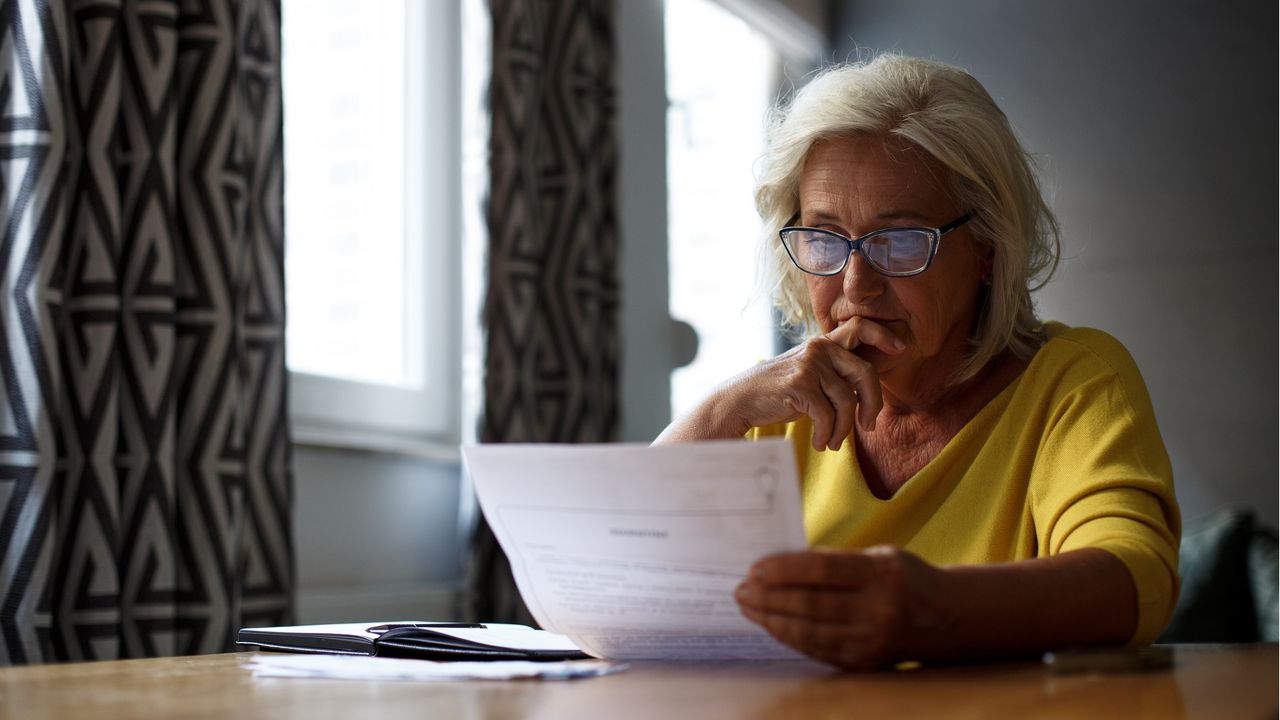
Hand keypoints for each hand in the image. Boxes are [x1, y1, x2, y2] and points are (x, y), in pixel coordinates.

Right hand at [660, 317, 902, 450]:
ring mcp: (810, 365)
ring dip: (843, 430)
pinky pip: (828, 415)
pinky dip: (827, 435)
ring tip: (832, 443)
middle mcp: (819, 349)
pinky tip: (819, 443)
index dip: (883, 334)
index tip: (901, 347)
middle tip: (869, 426)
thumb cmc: (777, 393)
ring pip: (847, 402)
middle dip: (873, 404)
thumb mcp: (808, 377)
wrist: (740, 400)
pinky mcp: (800, 385)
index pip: (859, 326)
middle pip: (866, 373)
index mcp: (823, 344)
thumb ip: (835, 377)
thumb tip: (867, 398)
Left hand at [734, 546, 950, 669]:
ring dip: (771, 619)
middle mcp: (878, 609)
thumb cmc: (904, 578)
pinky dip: (790, 637)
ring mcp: (871, 640)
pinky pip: (818, 649)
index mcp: (881, 574)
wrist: (948, 618)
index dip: (784, 569)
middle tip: (741, 589)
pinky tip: (771, 625)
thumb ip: (836, 561)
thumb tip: (781, 565)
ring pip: (810, 631)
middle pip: (811, 603)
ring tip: (748, 606)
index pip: (823, 569)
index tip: (755, 568)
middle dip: (769, 596)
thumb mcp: (879, 556)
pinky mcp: (865, 662)